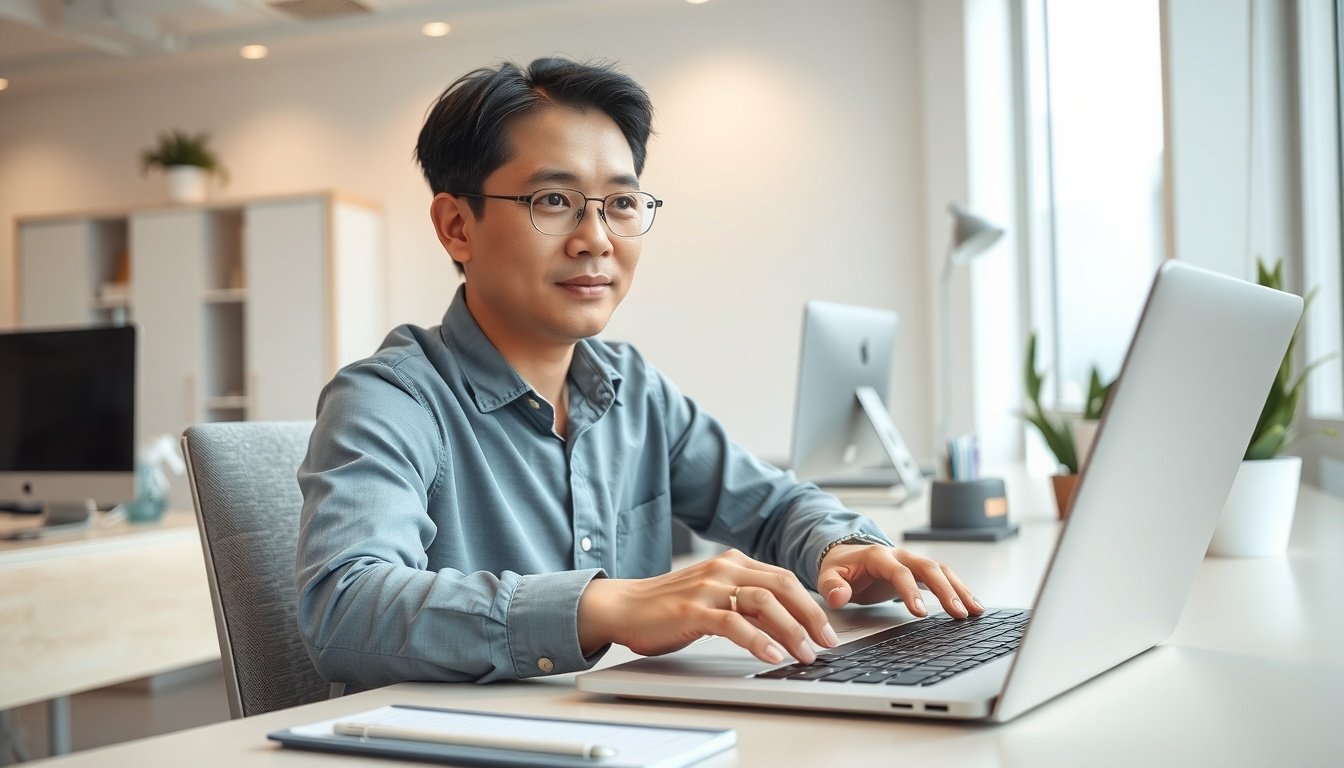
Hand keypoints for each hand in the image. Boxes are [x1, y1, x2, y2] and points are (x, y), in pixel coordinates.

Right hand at [578, 549, 839, 664]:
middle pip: (782, 586)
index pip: (784, 578)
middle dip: (810, 615)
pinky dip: (758, 641)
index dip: (811, 604)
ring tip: (805, 653)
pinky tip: (772, 656)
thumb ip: (744, 601)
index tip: (828, 629)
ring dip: (791, 630)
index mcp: (732, 562)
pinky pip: (734, 624)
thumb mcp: (713, 595)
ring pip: (763, 603)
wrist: (623, 606)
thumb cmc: (668, 605)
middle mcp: (724, 569)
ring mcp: (708, 588)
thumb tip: (785, 623)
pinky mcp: (693, 610)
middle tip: (827, 642)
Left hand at [817, 544, 984, 618]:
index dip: (910, 591)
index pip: (899, 572)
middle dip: (946, 590)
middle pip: (929, 568)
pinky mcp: (919, 572)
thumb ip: (831, 586)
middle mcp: (900, 555)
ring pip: (941, 571)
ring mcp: (912, 562)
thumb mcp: (828, 575)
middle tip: (959, 613)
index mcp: (879, 556)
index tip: (920, 613)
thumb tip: (838, 596)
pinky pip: (943, 578)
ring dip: (959, 589)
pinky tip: (972, 606)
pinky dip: (958, 590)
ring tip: (975, 611)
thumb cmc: (840, 567)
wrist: (846, 556)